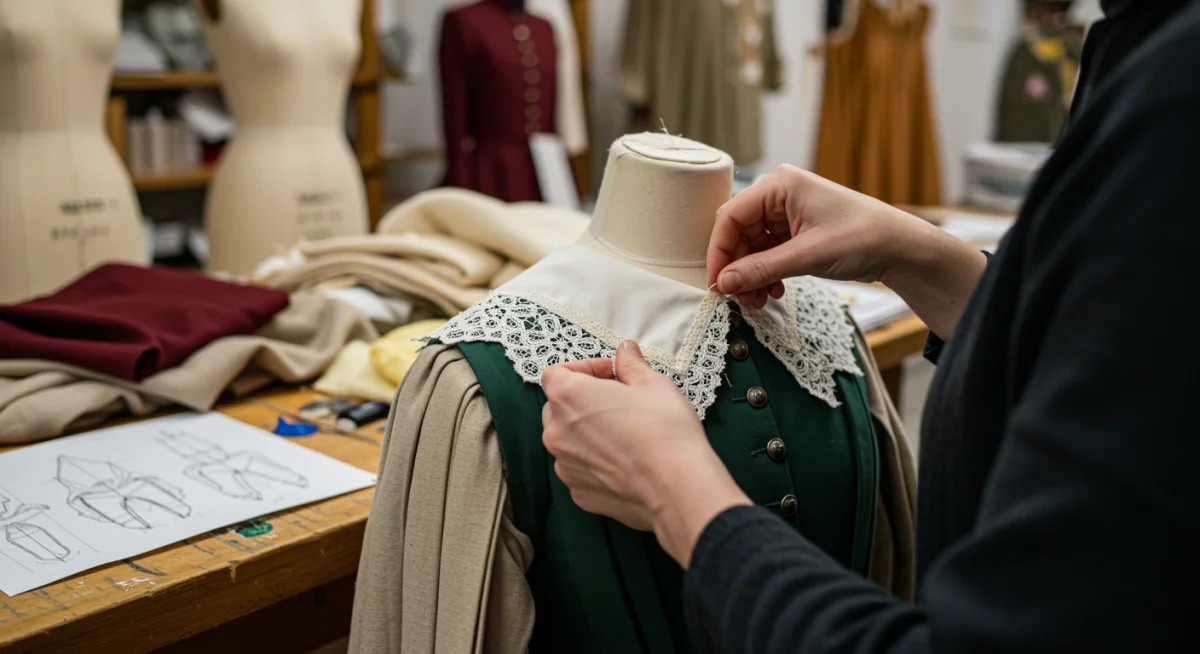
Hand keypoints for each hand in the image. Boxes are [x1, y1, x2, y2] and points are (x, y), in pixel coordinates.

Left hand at [541, 341, 751, 567]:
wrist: (678, 488)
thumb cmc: (665, 432)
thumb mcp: (653, 384)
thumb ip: (630, 365)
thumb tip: (625, 351)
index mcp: (569, 398)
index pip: (556, 374)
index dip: (584, 369)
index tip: (611, 374)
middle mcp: (557, 433)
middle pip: (558, 407)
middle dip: (583, 400)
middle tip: (619, 400)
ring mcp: (565, 467)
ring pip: (568, 441)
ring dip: (588, 432)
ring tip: (624, 433)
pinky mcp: (579, 493)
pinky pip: (579, 469)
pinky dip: (595, 462)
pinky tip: (625, 461)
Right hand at [709, 165, 987, 336]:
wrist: (901, 248)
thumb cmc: (864, 236)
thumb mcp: (808, 255)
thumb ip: (762, 269)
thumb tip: (724, 282)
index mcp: (779, 185)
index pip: (730, 216)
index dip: (719, 251)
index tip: (717, 283)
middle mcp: (779, 195)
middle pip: (738, 233)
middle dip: (738, 268)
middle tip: (742, 298)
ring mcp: (787, 213)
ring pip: (751, 247)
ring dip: (752, 275)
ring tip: (761, 299)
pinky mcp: (795, 231)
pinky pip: (767, 253)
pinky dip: (766, 273)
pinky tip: (775, 290)